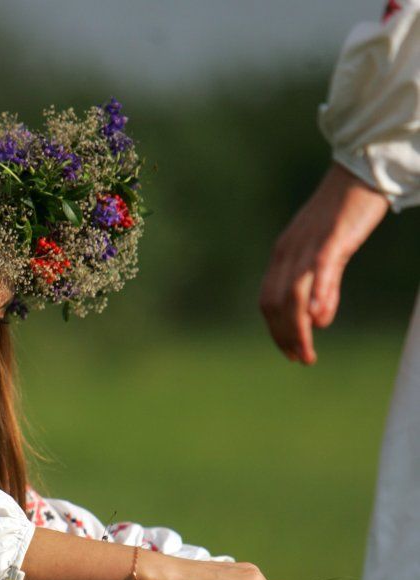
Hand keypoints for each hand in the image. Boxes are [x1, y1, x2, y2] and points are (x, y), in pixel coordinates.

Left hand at [259, 163, 388, 363]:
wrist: (360, 171)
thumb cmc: (345, 214)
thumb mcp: (328, 254)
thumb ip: (324, 286)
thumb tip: (318, 319)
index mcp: (283, 255)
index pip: (268, 301)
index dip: (275, 331)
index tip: (288, 352)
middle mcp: (288, 252)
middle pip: (275, 304)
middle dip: (285, 337)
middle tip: (301, 360)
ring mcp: (307, 245)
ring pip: (293, 295)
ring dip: (297, 329)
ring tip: (308, 354)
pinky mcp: (331, 237)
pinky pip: (319, 270)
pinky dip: (318, 295)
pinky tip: (320, 319)